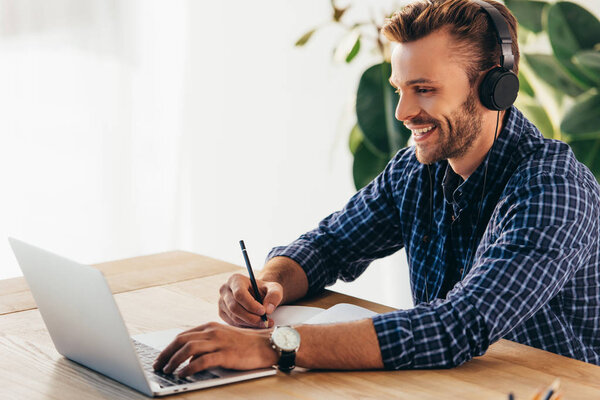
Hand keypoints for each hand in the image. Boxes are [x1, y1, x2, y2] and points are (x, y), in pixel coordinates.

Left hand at [152, 322, 276, 376]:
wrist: (267, 344)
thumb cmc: (246, 343)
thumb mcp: (223, 339)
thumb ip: (206, 345)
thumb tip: (189, 358)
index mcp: (210, 327)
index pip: (183, 335)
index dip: (169, 347)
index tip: (161, 358)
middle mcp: (212, 332)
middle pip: (182, 340)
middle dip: (166, 354)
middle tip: (158, 366)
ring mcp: (219, 342)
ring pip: (189, 348)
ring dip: (174, 360)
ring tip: (168, 371)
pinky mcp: (226, 354)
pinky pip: (202, 360)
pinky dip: (189, 368)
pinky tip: (184, 374)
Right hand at [218, 273, 282, 327]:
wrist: (258, 295)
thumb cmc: (265, 290)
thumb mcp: (274, 288)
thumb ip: (274, 296)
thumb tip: (268, 309)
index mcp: (235, 279)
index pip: (239, 294)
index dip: (251, 305)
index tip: (263, 311)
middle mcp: (225, 290)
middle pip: (234, 307)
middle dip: (251, 317)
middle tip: (265, 321)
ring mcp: (221, 302)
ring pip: (234, 317)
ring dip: (250, 323)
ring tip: (264, 323)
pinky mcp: (222, 313)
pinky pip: (232, 323)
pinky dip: (245, 326)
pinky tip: (256, 324)